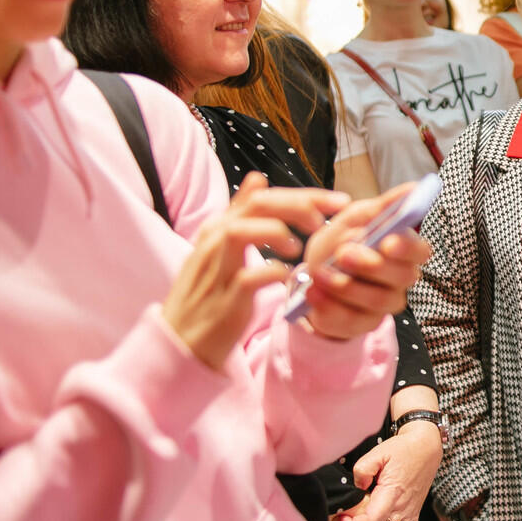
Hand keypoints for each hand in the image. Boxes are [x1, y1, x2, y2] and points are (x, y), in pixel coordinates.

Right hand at [164, 174, 350, 370]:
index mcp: (219, 226)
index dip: (306, 195)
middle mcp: (214, 240)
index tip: (339, 202)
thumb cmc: (211, 292)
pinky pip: (248, 277)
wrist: (182, 341)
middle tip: (324, 221)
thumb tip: (258, 179)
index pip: (264, 196)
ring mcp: (216, 269)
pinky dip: (273, 272)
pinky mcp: (223, 299)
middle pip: (258, 205)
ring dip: (277, 233)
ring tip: (297, 248)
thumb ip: (241, 215)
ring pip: (242, 231)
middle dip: (299, 205)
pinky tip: (286, 277)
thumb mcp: (223, 248)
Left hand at [298, 186, 431, 341]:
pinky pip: (351, 321)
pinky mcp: (362, 325)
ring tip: (319, 272)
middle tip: (343, 254)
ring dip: (345, 285)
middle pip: (401, 277)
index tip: (387, 242)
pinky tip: (313, 292)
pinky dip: (328, 306)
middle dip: (371, 265)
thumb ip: (383, 206)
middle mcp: (401, 279)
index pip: (421, 252)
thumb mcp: (355, 219)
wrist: (314, 275)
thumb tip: (414, 187)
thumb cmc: (341, 242)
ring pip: (376, 300)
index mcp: (404, 251)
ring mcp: (384, 305)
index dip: (407, 248)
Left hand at [332, 422, 442, 520]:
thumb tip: (356, 486)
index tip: (341, 520)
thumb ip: (362, 469)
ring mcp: (409, 513)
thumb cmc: (402, 450)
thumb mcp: (378, 452)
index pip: (372, 519)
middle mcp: (402, 507)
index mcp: (392, 492)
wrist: (425, 448)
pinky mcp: (413, 515)